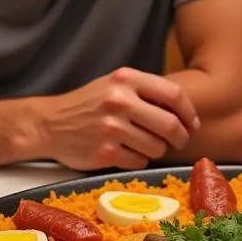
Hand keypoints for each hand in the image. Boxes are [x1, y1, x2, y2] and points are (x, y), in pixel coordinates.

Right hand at [33, 68, 199, 170]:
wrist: (49, 124)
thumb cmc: (89, 103)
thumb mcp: (115, 85)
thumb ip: (146, 91)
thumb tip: (184, 112)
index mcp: (126, 79)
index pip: (174, 94)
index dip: (189, 112)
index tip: (192, 123)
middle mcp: (119, 101)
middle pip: (170, 125)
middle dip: (181, 137)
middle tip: (179, 141)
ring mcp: (111, 128)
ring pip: (157, 147)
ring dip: (157, 150)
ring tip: (146, 144)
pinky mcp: (105, 152)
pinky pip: (139, 161)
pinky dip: (139, 159)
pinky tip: (127, 152)